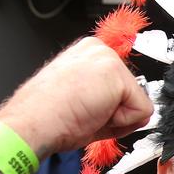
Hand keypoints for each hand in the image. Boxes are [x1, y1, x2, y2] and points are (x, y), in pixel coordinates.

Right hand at [0, 37, 153, 156]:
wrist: (32, 122)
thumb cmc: (45, 116)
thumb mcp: (82, 100)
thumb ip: (110, 101)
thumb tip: (138, 112)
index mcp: (87, 54)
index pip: (120, 86)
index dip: (109, 109)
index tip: (85, 109)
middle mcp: (99, 50)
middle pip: (132, 93)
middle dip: (115, 113)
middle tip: (86, 114)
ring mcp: (108, 58)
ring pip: (137, 102)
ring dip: (117, 119)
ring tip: (88, 114)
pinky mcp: (116, 74)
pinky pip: (141, 112)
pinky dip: (122, 124)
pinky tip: (95, 115)